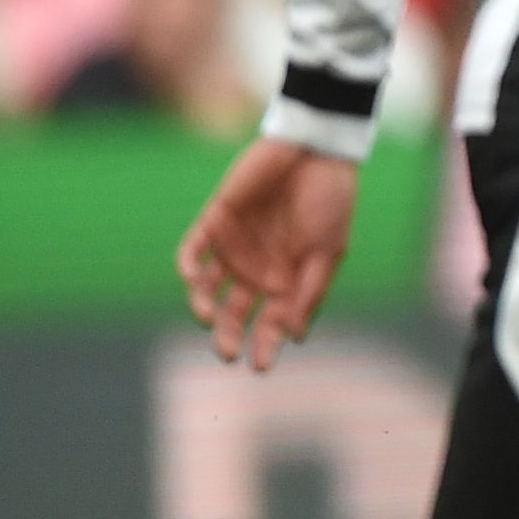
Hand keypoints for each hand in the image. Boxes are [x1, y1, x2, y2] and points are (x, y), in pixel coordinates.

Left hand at [177, 136, 360, 369]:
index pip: (271, 322)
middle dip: (228, 334)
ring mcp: (232, 246)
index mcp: (286, 279)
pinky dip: (188, 265)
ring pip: (207, 287)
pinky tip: (192, 277)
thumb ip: (310, 290)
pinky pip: (192, 250)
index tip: (261, 366)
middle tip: (226, 352)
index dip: (266, 345)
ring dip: (204, 304)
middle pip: (233, 311)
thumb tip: (295, 335)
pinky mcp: (214, 222)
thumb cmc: (330, 201)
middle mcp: (256, 268)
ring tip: (208, 317)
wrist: (314, 152)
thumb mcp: (328, 250)